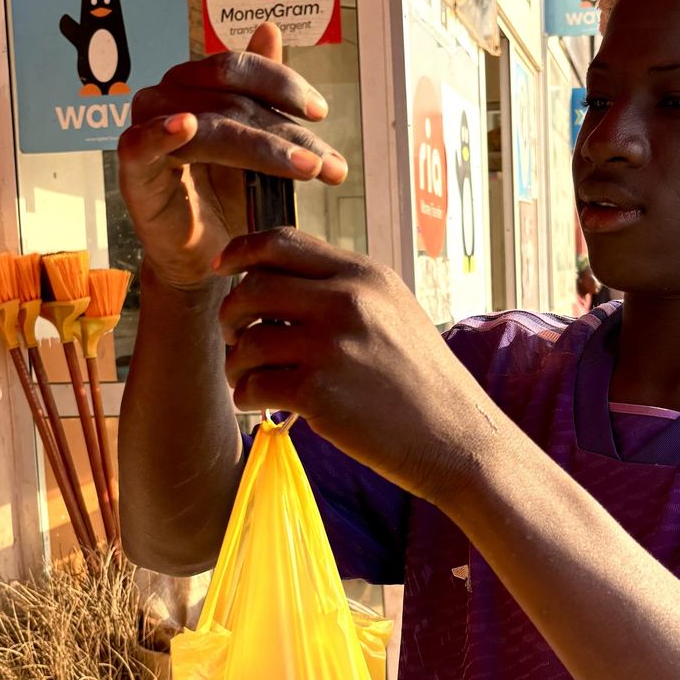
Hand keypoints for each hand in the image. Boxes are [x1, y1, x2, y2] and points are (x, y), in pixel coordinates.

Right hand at [117, 23, 345, 291]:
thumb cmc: (229, 197)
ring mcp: (147, 131)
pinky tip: (186, 125)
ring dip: (262, 147)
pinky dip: (162, 132)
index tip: (321, 113)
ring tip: (305, 168)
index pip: (240, 68)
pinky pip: (143, 144)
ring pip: (209, 124)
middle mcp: (169, 98)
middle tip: (327, 163)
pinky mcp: (133, 170)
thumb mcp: (258, 145)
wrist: (205, 258)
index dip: (283, 84)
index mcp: (196, 85)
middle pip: (232, 97)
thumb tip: (269, 28)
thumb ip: (263, 93)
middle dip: (287, 131)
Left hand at [214, 228, 504, 504]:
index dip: (241, 252)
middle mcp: (347, 300)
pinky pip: (254, 385)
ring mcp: (332, 345)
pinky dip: (247, 397)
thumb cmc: (423, 382)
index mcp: (365, 275)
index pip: (283, 242)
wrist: (457, 437)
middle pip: (253, 287)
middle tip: (235, 338)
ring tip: (246, 380)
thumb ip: (346, 290)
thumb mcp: (395, 312)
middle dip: (231, 314)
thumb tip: (280, 280)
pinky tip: (259, 406)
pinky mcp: (319, 391)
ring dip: (236, 363)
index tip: (222, 269)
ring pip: (247, 340)